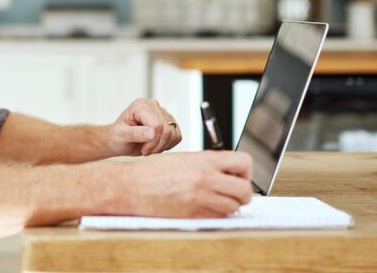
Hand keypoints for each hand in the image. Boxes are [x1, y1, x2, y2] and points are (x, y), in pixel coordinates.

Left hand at [106, 98, 181, 156]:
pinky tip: (156, 146)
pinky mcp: (169, 122)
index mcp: (140, 105)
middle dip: (157, 146)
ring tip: (150, 148)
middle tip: (145, 150)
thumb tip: (152, 132)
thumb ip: (135, 133)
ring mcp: (162, 113)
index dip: (152, 141)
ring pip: (174, 134)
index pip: (157, 125)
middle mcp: (153, 105)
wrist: (120, 140)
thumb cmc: (118, 136)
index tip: (143, 149)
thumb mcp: (121, 136)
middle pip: (167, 130)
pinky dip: (168, 145)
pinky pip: (177, 137)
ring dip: (162, 146)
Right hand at [124, 150, 253, 217]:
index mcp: (203, 160)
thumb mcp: (183, 158)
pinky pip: (217, 217)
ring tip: (218, 200)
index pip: (244, 162)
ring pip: (233, 207)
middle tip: (235, 193)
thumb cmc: (152, 171)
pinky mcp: (192, 215)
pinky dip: (216, 214)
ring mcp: (199, 198)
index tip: (240, 176)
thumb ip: (207, 164)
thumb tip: (228, 172)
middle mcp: (204, 178)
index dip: (246, 172)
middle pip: (244, 190)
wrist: (130, 185)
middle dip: (244, 194)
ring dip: (230, 205)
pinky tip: (205, 207)